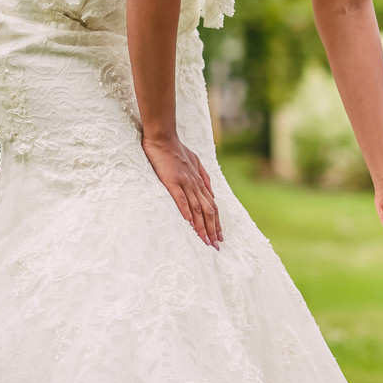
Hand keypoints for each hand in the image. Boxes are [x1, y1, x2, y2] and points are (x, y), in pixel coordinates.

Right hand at [141, 132, 220, 246]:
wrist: (163, 137)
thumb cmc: (177, 149)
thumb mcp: (196, 161)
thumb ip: (205, 177)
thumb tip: (212, 193)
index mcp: (200, 181)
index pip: (212, 206)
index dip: (216, 222)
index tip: (219, 236)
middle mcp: (195, 184)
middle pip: (208, 210)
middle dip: (213, 229)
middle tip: (216, 245)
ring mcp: (185, 182)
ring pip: (198, 208)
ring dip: (203, 226)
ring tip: (206, 241)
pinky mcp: (172, 180)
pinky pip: (181, 199)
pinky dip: (187, 212)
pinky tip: (190, 223)